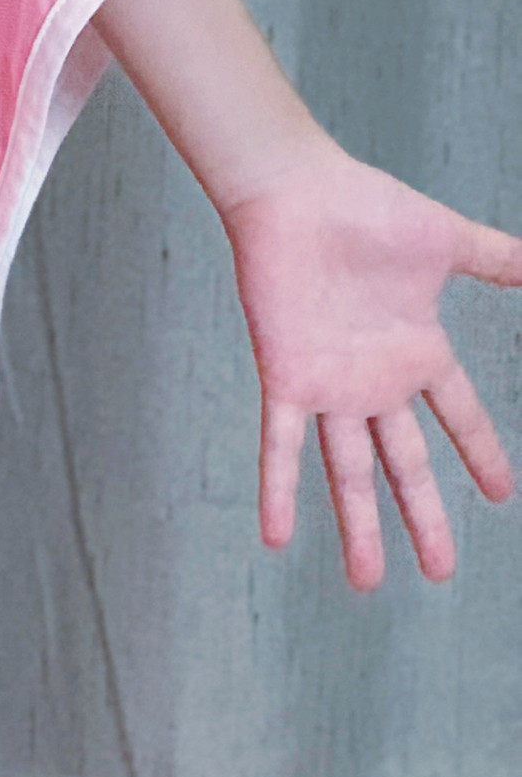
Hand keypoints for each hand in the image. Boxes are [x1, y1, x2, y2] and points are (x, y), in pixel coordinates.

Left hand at [218, 144, 521, 586]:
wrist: (295, 191)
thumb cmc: (366, 207)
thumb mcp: (449, 240)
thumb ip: (497, 258)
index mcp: (416, 350)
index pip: (458, 416)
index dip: (480, 454)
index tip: (503, 496)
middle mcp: (374, 379)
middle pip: (405, 464)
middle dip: (423, 518)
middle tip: (441, 574)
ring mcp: (330, 383)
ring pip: (347, 471)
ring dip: (357, 526)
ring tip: (366, 585)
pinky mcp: (286, 376)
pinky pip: (280, 444)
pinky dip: (279, 489)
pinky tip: (277, 537)